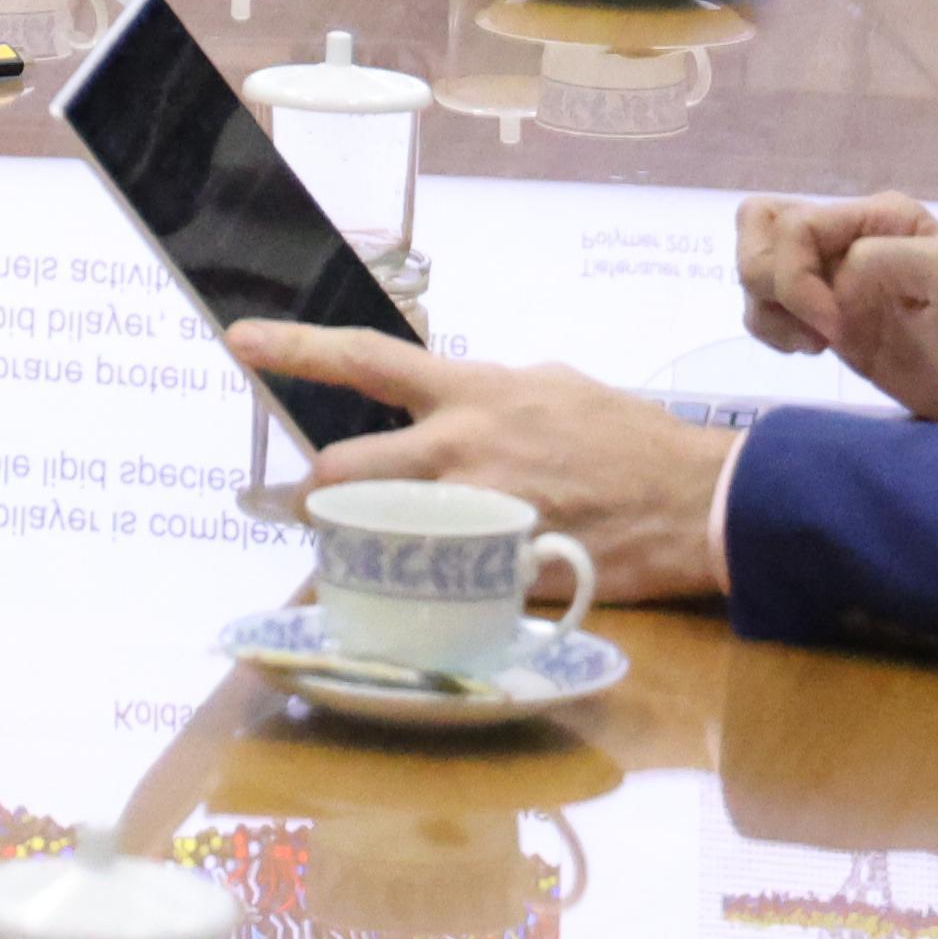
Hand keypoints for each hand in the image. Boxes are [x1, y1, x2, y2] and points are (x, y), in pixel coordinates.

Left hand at [221, 327, 737, 606]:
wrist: (699, 499)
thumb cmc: (629, 438)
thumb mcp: (551, 387)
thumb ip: (488, 393)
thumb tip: (453, 399)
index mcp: (473, 394)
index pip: (364, 359)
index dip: (294, 347)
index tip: (238, 339)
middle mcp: (461, 450)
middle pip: (342, 469)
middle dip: (316, 494)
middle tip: (313, 506)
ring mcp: (477, 515)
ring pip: (373, 533)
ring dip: (359, 546)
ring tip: (366, 555)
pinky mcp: (501, 573)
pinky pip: (436, 587)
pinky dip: (426, 594)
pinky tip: (433, 599)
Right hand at [736, 193, 937, 445]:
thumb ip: (884, 260)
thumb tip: (834, 280)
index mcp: (875, 217)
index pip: (794, 224)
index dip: (796, 276)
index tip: (833, 326)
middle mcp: (845, 239)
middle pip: (757, 227)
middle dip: (771, 282)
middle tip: (815, 327)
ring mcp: (832, 279)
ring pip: (753, 268)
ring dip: (769, 309)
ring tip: (816, 343)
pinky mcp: (826, 320)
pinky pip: (767, 309)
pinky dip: (772, 328)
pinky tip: (813, 350)